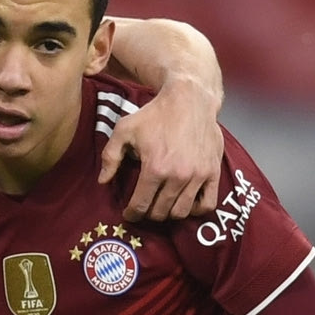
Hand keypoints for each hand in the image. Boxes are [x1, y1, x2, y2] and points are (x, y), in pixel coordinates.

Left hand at [99, 76, 222, 220]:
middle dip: (149, 213)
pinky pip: (208, 204)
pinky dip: (196, 209)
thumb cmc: (155, 114)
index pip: (141, 205)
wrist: (190, 99)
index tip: (129, 214)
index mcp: (154, 168)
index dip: (132, 214)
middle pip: (161, 212)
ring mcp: (197, 176)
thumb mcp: (125, 129)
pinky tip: (186, 203)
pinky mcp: (212, 172)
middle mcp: (177, 176)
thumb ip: (111, 156)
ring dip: (170, 213)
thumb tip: (102, 181)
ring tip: (163, 205)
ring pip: (182, 212)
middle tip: (145, 207)